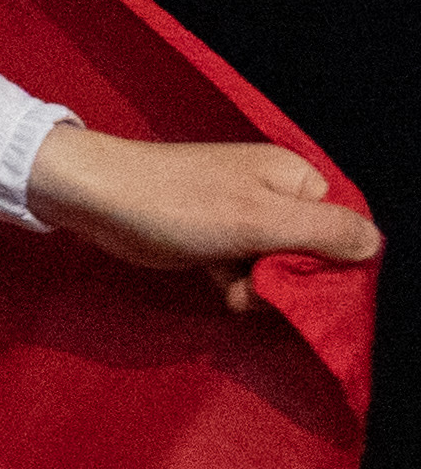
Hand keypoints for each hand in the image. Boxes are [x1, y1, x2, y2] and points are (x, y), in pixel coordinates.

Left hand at [24, 126, 380, 311]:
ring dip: (261, 289)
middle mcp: (276, 193)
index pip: (345, 231)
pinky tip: (219, 287)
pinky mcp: (214, 237)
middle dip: (291, 281)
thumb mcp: (260, 219)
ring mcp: (243, 216)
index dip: (333, 266)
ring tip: (234, 290)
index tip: (305, 288)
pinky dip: (237, 284)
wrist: (95, 197)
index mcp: (296, 178)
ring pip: (278, 268)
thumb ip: (325, 232)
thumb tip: (374, 246)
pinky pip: (246, 270)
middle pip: (313, 253)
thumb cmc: (177, 204)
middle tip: (260, 289)